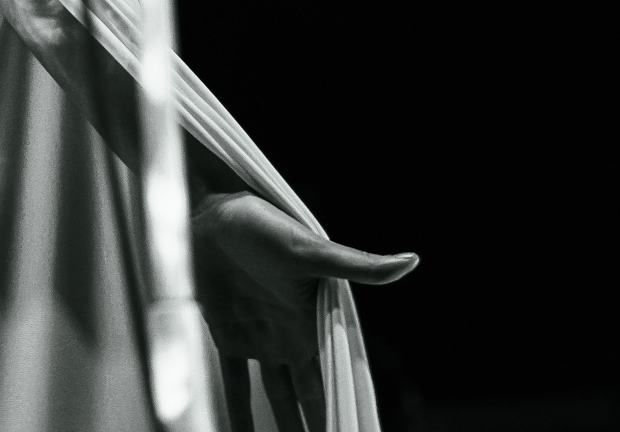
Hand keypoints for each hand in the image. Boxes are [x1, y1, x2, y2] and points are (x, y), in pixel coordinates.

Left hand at [191, 191, 416, 430]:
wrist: (208, 210)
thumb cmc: (261, 222)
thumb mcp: (309, 248)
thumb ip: (357, 264)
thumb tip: (411, 259)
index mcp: (313, 322)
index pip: (332, 375)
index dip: (341, 409)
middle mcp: (288, 335)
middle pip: (305, 395)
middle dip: (313, 425)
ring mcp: (257, 336)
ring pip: (271, 396)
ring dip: (278, 426)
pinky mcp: (226, 333)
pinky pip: (233, 381)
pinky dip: (236, 408)